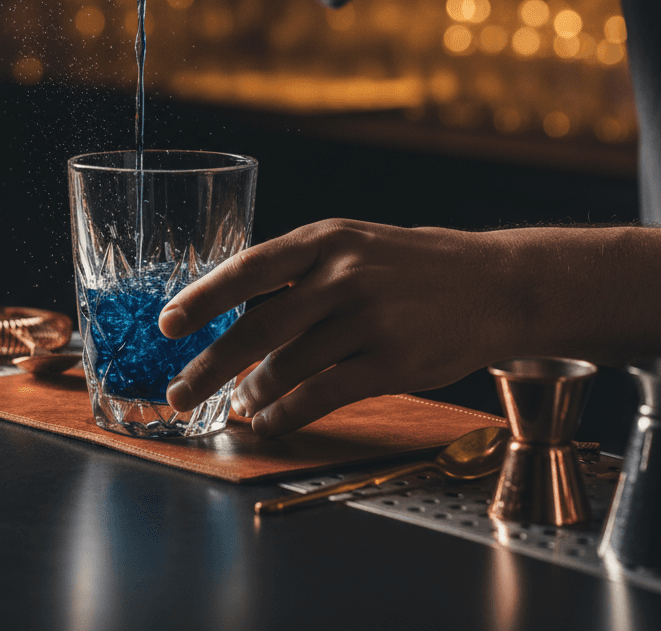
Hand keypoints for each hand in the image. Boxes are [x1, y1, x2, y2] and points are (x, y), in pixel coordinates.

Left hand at [158, 219, 523, 436]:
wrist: (493, 283)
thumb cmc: (408, 265)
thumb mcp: (352, 245)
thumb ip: (297, 273)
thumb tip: (233, 315)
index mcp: (325, 239)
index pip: (249, 267)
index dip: (203, 297)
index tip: (168, 325)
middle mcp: (343, 275)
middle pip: (259, 327)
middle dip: (210, 365)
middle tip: (178, 391)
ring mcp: (370, 319)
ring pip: (288, 367)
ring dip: (251, 394)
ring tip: (235, 406)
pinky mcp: (394, 362)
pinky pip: (322, 396)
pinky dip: (287, 414)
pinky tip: (270, 421)